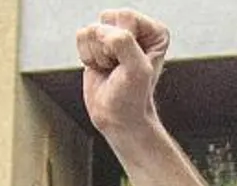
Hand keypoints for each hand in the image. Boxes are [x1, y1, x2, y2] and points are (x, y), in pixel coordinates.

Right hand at [76, 9, 169, 137]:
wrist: (118, 117)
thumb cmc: (133, 97)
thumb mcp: (137, 69)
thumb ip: (123, 43)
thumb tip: (102, 31)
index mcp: (155, 32)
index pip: (126, 17)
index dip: (122, 41)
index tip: (129, 63)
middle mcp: (137, 30)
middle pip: (107, 19)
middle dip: (107, 47)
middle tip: (118, 67)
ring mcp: (116, 36)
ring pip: (92, 30)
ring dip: (97, 54)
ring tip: (111, 69)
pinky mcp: (97, 44)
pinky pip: (81, 36)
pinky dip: (87, 56)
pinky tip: (101, 68)